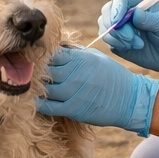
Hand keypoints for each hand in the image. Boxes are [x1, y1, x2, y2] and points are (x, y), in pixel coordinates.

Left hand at [36, 47, 158, 135]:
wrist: (129, 99)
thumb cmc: (111, 75)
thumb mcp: (95, 57)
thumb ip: (75, 53)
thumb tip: (58, 48)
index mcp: (80, 59)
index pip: (52, 53)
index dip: (42, 55)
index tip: (35, 57)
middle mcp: (75, 74)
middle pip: (45, 69)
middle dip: (36, 70)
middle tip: (30, 72)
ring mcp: (73, 92)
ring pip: (45, 88)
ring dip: (36, 87)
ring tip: (31, 86)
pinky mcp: (73, 109)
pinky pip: (49, 107)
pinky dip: (40, 104)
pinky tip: (36, 100)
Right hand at [98, 0, 158, 81]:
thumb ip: (151, 19)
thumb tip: (135, 14)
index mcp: (139, 1)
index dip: (116, 9)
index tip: (117, 22)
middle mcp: (126, 11)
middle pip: (107, 12)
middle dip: (115, 27)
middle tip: (130, 38)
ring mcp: (121, 26)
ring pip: (105, 27)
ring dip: (118, 38)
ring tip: (138, 44)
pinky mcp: (118, 41)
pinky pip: (108, 40)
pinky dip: (118, 45)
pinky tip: (134, 47)